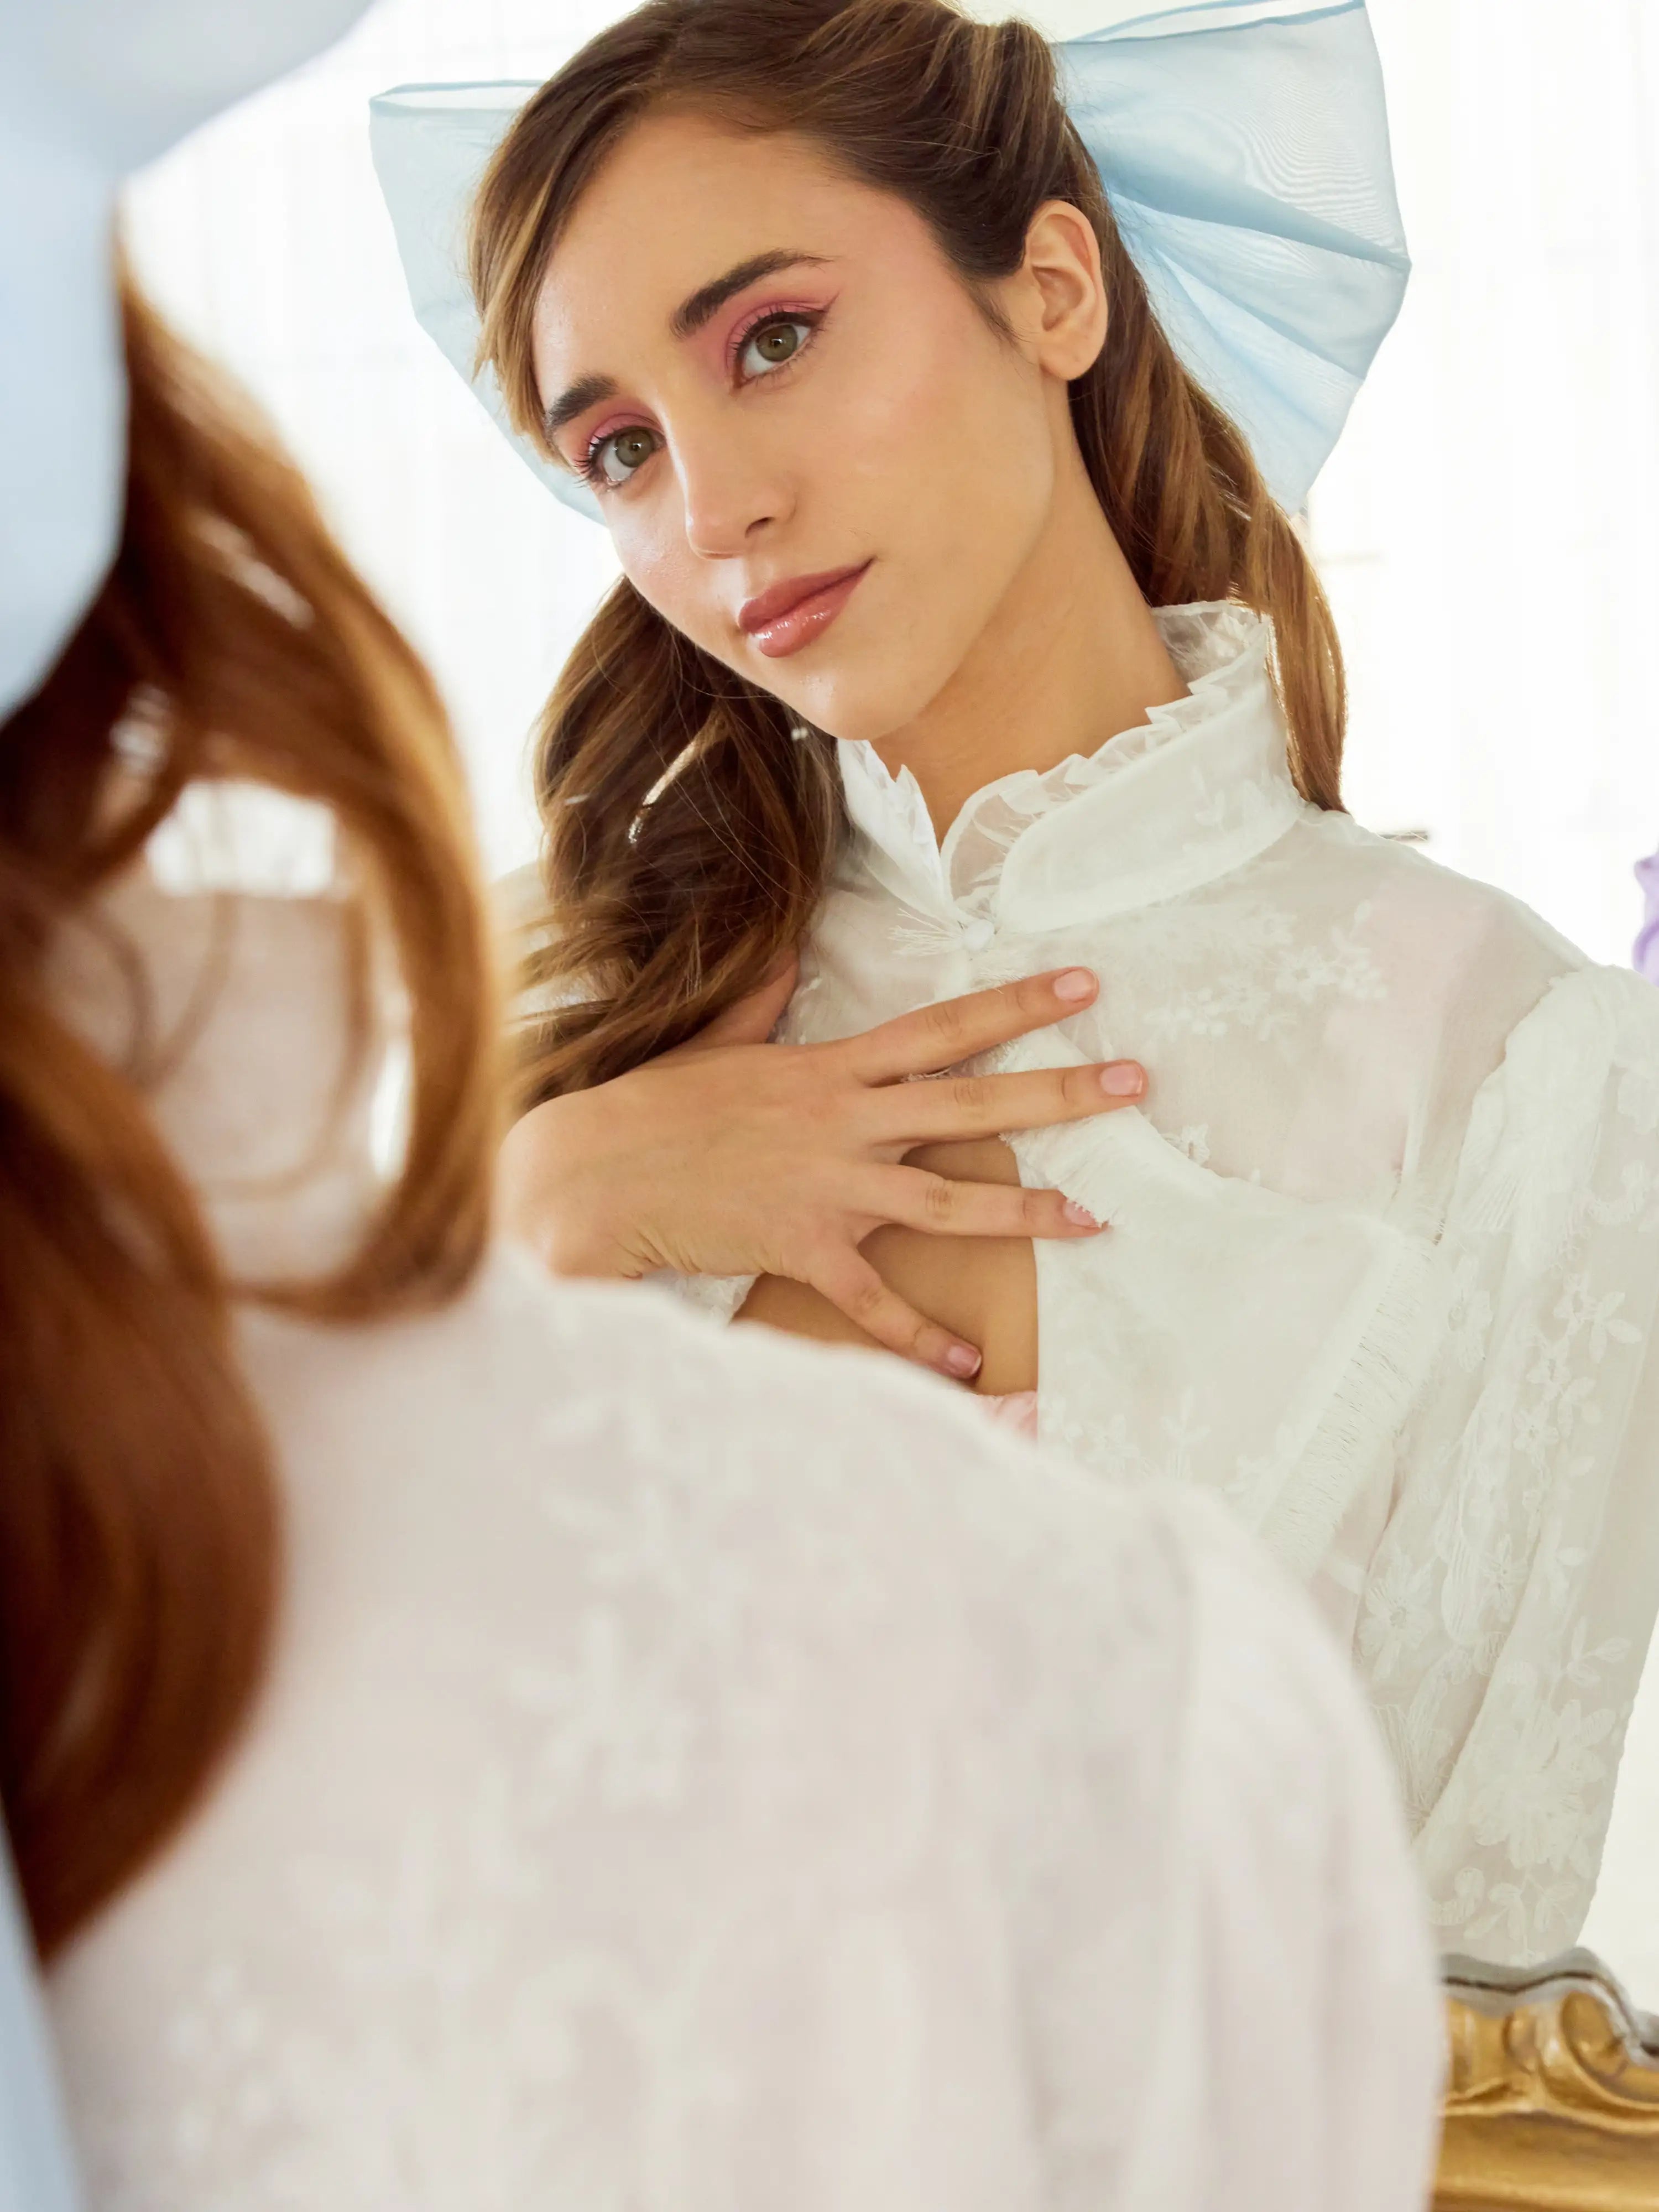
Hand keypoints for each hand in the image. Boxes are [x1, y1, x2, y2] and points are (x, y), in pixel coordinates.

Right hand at [497, 962, 1143, 1379]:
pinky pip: (874, 1302)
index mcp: (830, 1068)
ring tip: (1095, 1218)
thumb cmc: (653, 1109)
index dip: (1018, 1003)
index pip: (942, 1026)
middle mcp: (844, 1122)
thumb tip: (791, 952)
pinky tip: (968, 1363)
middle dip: (1059, 1090)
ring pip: (947, 1199)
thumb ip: (765, 1000)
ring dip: (1024, 1210)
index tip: (1086, 985)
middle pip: (971, 1101)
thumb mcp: (715, 1044)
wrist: (594, 1175)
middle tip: (1135, 1082)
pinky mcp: (804, 1250)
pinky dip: (919, 1337)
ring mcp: (829, 1188)